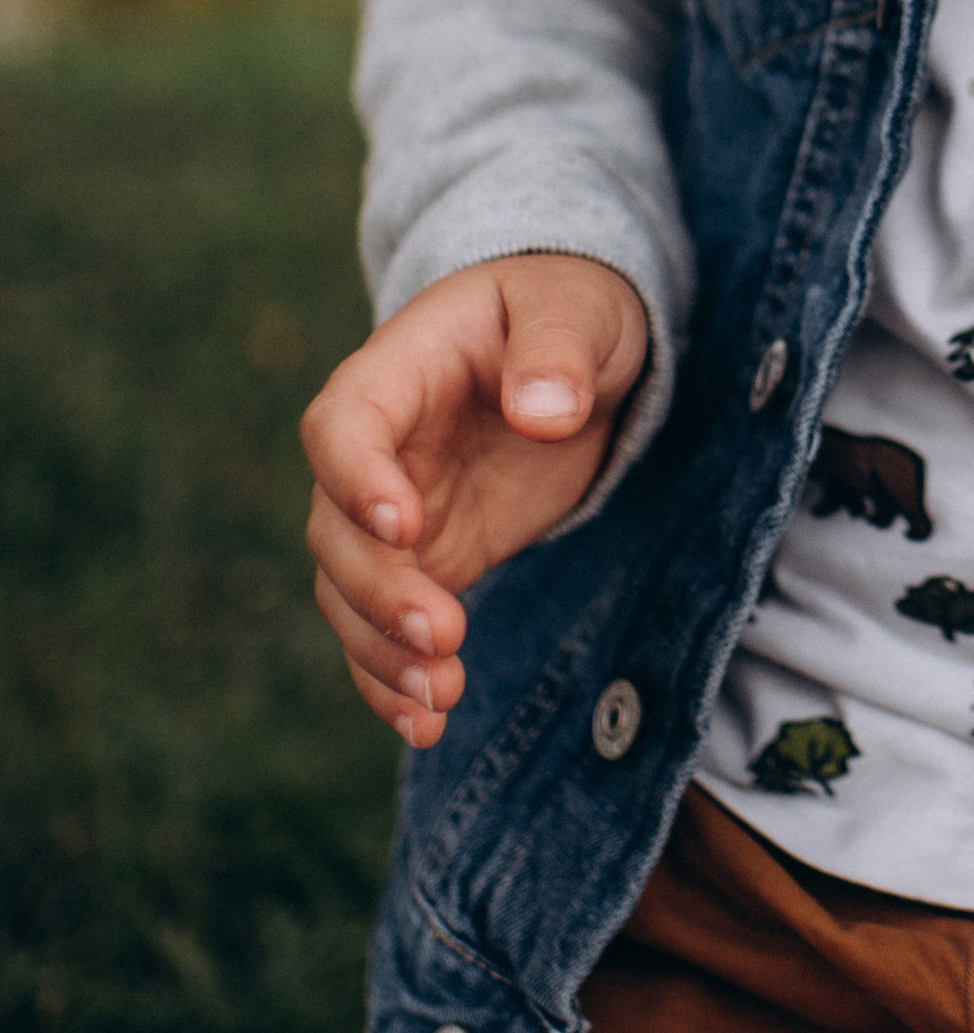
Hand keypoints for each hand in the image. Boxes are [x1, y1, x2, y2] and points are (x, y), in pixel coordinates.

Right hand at [303, 254, 648, 749]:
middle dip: (379, 591)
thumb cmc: (567, 306)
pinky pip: (387, 627)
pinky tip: (423, 726)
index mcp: (396, 371)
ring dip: (383, 652)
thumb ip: (559, 349)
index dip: (358, 477)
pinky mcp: (430, 560)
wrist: (572, 345)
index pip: (343, 425)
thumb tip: (544, 411)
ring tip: (439, 701)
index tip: (405, 524)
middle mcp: (376, 451)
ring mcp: (395, 513)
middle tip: (443, 636)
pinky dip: (394, 679)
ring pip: (350, 593)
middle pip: (336, 529)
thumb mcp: (578, 306)